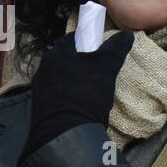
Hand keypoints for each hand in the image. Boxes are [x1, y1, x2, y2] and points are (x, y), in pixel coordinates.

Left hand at [19, 30, 133, 164]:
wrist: (65, 133)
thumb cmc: (85, 92)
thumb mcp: (106, 67)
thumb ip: (115, 49)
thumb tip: (127, 34)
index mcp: (55, 54)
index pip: (71, 39)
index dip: (86, 41)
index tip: (100, 48)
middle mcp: (42, 69)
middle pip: (65, 60)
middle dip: (80, 63)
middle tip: (99, 70)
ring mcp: (39, 91)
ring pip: (60, 79)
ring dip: (74, 82)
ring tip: (92, 90)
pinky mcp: (40, 110)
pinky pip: (57, 97)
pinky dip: (68, 98)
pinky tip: (81, 106)